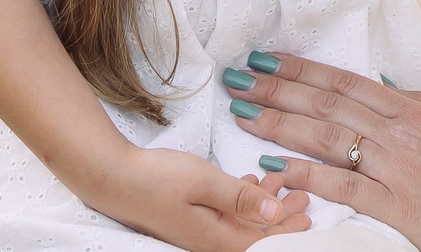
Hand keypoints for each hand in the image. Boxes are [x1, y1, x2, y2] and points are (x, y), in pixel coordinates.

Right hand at [90, 146, 313, 250]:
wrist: (112, 178)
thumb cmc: (155, 179)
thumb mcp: (204, 183)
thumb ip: (241, 199)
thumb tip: (275, 212)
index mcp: (215, 239)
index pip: (262, 243)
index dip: (288, 232)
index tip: (307, 215)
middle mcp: (208, 240)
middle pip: (255, 234)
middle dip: (281, 216)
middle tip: (302, 196)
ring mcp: (198, 229)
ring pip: (241, 221)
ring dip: (263, 203)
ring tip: (280, 181)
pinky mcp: (190, 217)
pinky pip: (225, 213)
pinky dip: (242, 198)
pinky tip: (249, 182)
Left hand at [222, 53, 420, 251]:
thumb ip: (418, 105)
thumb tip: (386, 86)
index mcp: (411, 111)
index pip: (345, 82)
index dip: (302, 69)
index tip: (268, 59)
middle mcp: (399, 133)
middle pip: (327, 103)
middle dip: (279, 89)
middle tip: (240, 79)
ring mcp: (396, 168)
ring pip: (328, 137)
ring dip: (281, 123)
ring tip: (244, 114)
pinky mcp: (396, 205)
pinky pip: (343, 186)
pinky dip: (306, 174)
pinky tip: (275, 166)